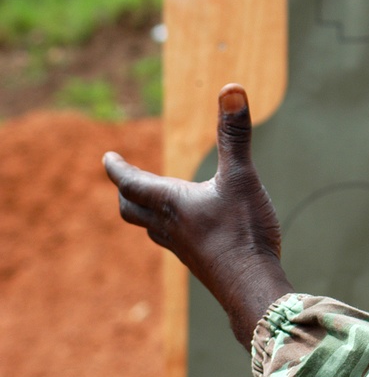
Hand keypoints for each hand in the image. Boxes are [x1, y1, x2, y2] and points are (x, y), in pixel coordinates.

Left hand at [104, 84, 292, 348]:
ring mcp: (184, 250)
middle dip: (126, 193)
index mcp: (171, 203)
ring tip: (155, 203)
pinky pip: (175, 244)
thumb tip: (231, 88)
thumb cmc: (243, 232)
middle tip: (125, 181)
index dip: (117, 168)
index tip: (108, 158)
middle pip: (132, 210)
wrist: (252, 288)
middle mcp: (170, 227)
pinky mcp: (201, 264)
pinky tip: (194, 232)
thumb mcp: (241, 177)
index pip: (130, 183)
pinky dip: (172, 230)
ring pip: (152, 230)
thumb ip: (235, 135)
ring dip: (146, 213)